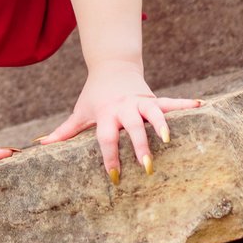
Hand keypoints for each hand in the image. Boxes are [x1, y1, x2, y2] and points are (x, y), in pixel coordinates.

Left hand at [36, 61, 201, 180]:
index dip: (110, 157)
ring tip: (169, 141)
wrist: (112, 66)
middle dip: (139, 146)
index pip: (106, 138)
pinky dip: (186, 104)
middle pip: (133, 127)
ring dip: (162, 126)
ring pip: (154, 113)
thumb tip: (41, 146)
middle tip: (146, 167)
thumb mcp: (80, 111)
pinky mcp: (154, 98)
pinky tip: (201, 106)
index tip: (114, 176)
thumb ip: (64, 131)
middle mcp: (125, 108)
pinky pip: (171, 102)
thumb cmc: (94, 95)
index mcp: (106, 114)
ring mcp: (141, 101)